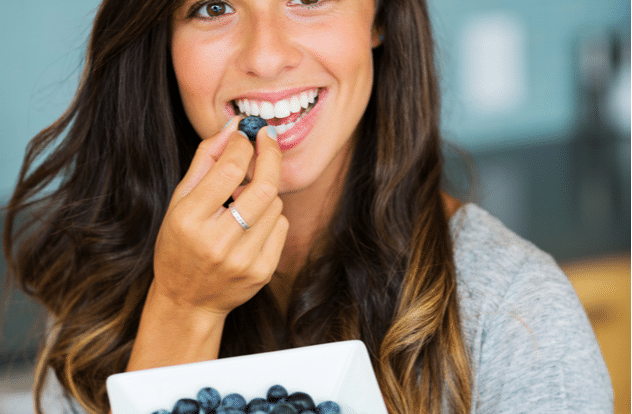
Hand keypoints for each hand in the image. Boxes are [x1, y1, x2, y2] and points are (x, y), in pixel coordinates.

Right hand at [152, 118, 287, 315]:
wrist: (188, 301)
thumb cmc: (180, 244)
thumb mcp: (179, 201)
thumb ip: (204, 161)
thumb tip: (234, 128)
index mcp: (190, 220)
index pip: (229, 170)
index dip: (244, 145)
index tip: (249, 133)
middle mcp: (218, 242)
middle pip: (264, 186)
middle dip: (271, 155)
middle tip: (268, 138)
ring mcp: (243, 260)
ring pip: (275, 204)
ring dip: (265, 191)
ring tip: (243, 200)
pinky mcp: (262, 272)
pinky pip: (281, 226)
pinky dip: (271, 216)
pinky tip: (251, 224)